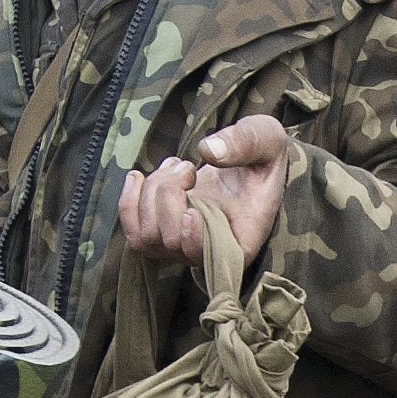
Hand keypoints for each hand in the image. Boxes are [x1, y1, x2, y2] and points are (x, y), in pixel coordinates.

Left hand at [120, 114, 289, 267]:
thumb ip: (246, 142)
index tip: (193, 209)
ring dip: (152, 192)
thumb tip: (209, 151)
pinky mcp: (161, 234)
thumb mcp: (267, 139)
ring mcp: (181, 246)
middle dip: (169, 194)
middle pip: (171, 241)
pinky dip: (129, 201)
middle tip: (187, 167)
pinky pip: (132, 231)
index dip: (194, 240)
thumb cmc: (261, 155)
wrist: (245, 161)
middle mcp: (209, 252)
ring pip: (146, 236)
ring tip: (175, 167)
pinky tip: (140, 177)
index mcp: (242, 240)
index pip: (211, 259)